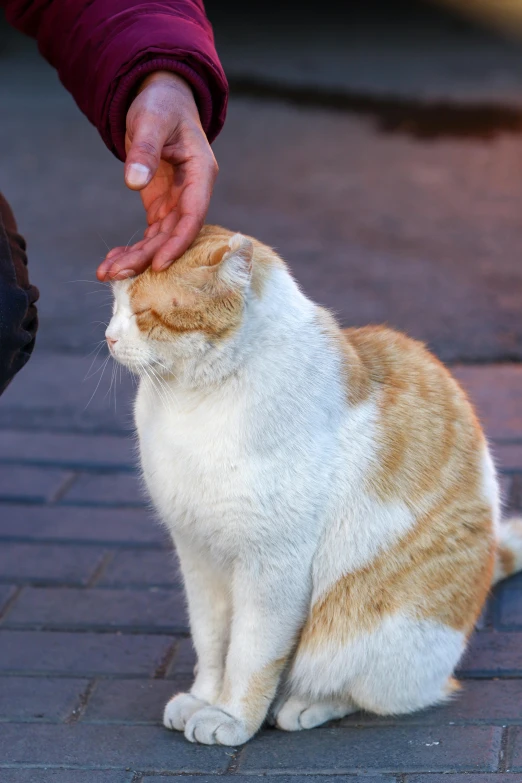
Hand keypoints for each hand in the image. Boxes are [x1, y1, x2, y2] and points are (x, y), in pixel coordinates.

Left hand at [97, 71, 217, 280]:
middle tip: (118, 276)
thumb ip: (145, 149)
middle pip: (172, 235)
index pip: (193, 216)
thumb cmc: (161, 103)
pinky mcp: (161, 205)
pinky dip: (132, 248)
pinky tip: (112, 261)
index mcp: (200, 174)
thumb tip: (133, 182)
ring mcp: (177, 202)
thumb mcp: (151, 119)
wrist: (161, 98)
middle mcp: (192, 194)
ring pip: (159, 239)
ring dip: (136, 258)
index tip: (158, 264)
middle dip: (146, 258)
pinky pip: (149, 234)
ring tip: (107, 274)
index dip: (177, 243)